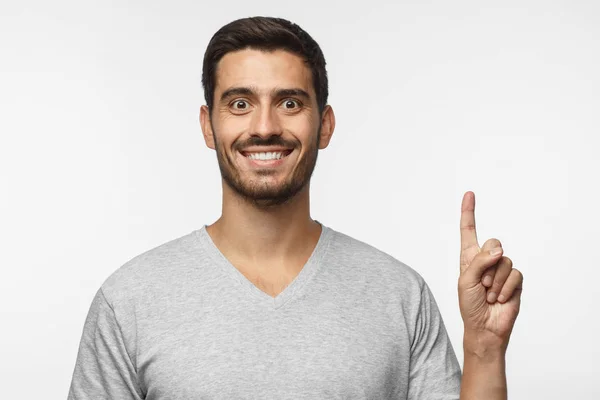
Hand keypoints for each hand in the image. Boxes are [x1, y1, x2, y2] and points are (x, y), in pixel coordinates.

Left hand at [458, 191, 522, 349]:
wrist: (484, 327)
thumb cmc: (469, 305)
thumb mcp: (465, 281)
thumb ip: (479, 261)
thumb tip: (498, 249)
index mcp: (469, 257)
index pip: (469, 231)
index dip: (469, 212)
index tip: (469, 194)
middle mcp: (486, 260)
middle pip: (494, 242)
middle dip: (487, 263)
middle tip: (481, 284)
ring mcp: (501, 270)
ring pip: (504, 260)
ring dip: (494, 280)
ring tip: (488, 294)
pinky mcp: (514, 280)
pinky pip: (514, 274)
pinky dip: (505, 287)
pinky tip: (499, 298)